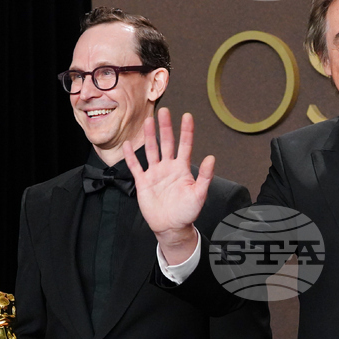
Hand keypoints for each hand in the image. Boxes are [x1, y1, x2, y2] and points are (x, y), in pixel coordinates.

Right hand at [123, 108, 214, 264]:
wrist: (171, 227)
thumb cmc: (187, 212)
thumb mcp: (199, 194)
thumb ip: (205, 176)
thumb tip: (211, 158)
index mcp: (182, 169)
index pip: (185, 145)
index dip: (186, 131)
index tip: (187, 116)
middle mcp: (168, 168)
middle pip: (166, 143)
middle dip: (166, 127)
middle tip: (164, 111)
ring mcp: (155, 174)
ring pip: (151, 150)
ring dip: (150, 136)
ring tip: (148, 121)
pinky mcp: (143, 183)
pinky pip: (136, 167)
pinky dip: (130, 156)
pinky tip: (127, 144)